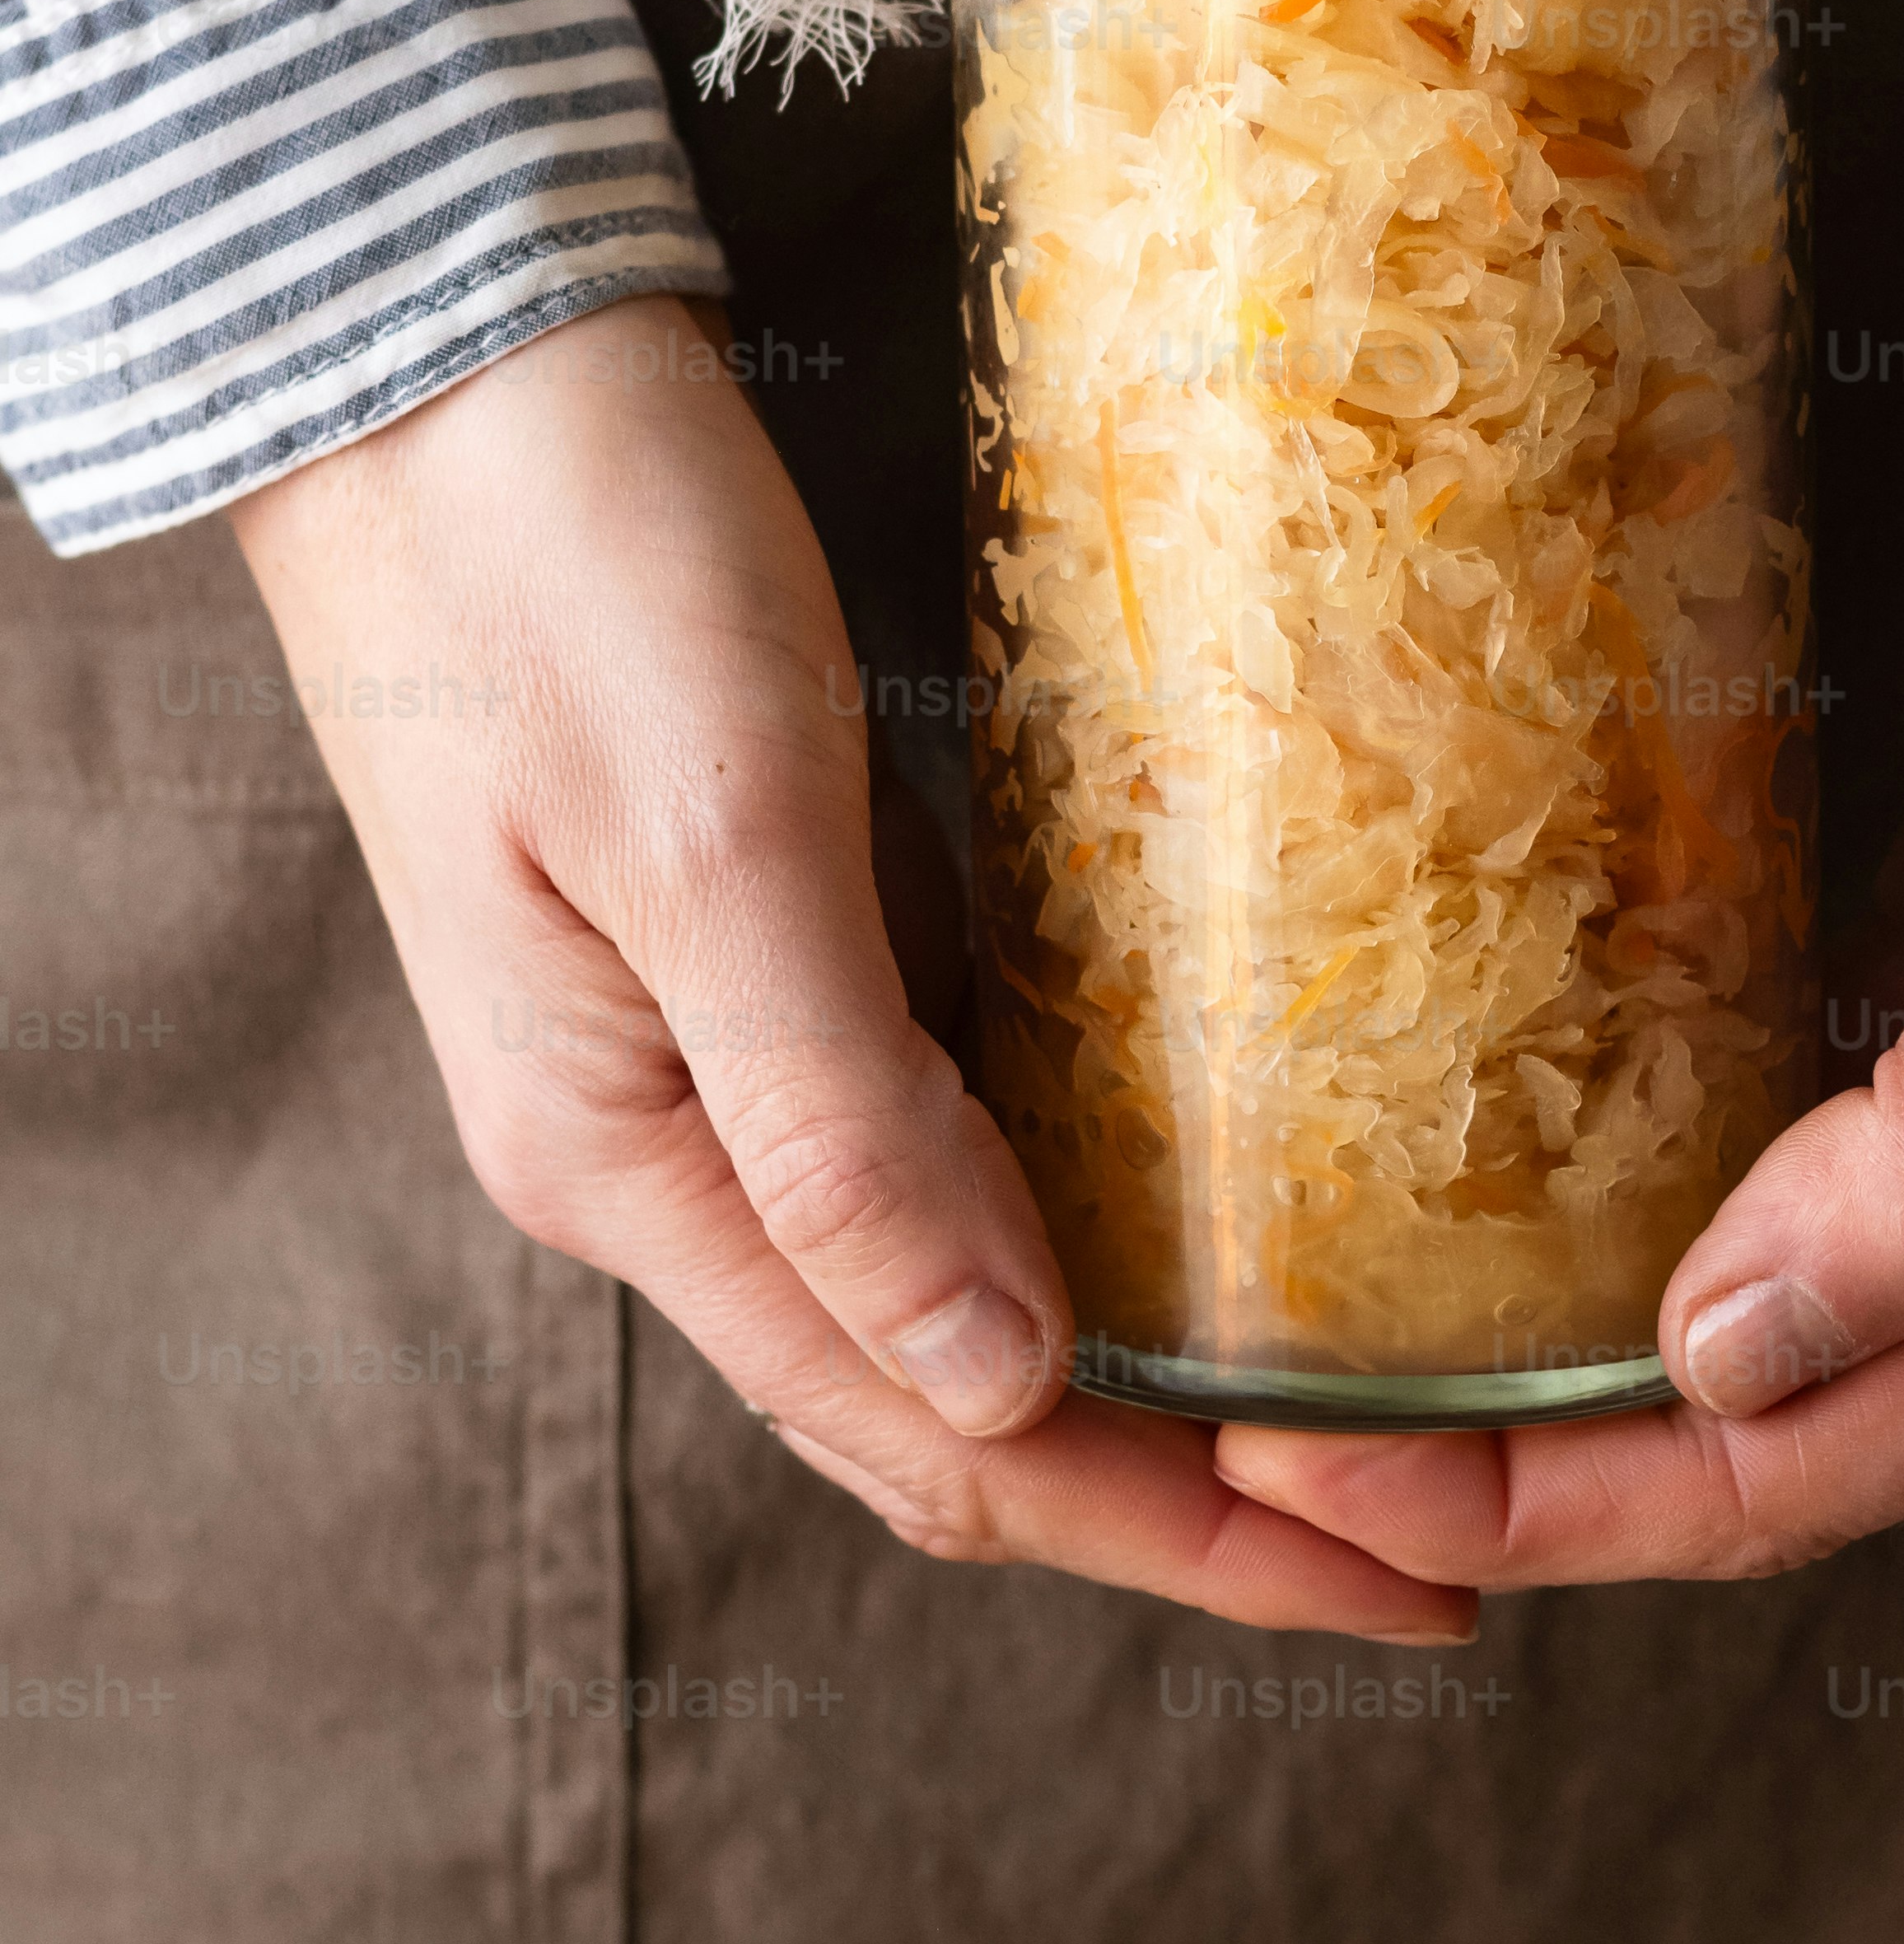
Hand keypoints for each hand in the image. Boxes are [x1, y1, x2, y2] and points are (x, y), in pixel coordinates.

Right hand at [229, 295, 1472, 1643]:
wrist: (434, 352)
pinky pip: (949, 1139)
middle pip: (953, 1408)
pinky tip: (1226, 1207)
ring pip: (957, 1288)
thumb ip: (843, 1126)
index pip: (941, 1441)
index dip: (1173, 1543)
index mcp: (629, 1166)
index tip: (1393, 1590)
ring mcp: (711, 1057)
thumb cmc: (561, 560)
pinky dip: (1089, 1210)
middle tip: (1431, 1540)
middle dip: (1185, 1504)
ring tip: (1357, 1415)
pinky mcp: (773, 944)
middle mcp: (665, 1153)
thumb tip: (1005, 1385)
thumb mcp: (715, 841)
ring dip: (1144, 1376)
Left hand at [1219, 251, 1903, 1587]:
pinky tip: (1507, 1190)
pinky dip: (1647, 1217)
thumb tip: (1728, 1363)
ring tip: (1353, 1366)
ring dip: (1569, 1368)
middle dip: (1522, 1472)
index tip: (1312, 1487)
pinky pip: (1800, 1177)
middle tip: (1271, 1455)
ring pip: (1778, 1324)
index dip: (1552, 1503)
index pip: (1800, 1467)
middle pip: (1772, 1434)